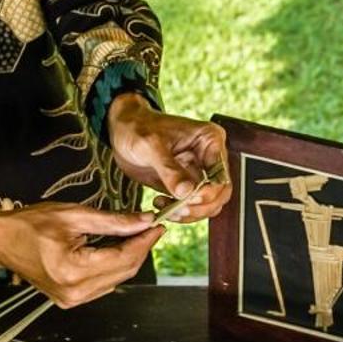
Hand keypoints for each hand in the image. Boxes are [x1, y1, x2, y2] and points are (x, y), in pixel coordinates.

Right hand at [0, 200, 162, 307]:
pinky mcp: (69, 300)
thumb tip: (144, 222)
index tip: (157, 226)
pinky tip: (114, 249)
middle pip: (123, 272)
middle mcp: (73, 291)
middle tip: (149, 228)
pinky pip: (102, 285)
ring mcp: (71, 299)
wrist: (1, 241)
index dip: (144, 242)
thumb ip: (113, 222)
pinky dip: (113, 268)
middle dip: (140, 250)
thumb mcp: (74, 215)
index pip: (123, 258)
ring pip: (116, 280)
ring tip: (134, 236)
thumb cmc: (30, 224)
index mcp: (72, 270)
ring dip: (128, 259)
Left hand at [104, 94, 229, 222]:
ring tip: (165, 208)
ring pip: (208, 204)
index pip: (221, 175)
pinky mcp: (186, 185)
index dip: (208, 193)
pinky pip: (192, 207)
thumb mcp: (151, 145)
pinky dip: (179, 213)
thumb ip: (170, 169)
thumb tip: (187, 193)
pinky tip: (160, 206)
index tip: (187, 200)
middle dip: (199, 207)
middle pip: (219, 194)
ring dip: (189, 213)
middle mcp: (208, 157)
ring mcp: (198, 173)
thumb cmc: (137, 127)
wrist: (122, 131)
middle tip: (176, 210)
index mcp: (209, 140)